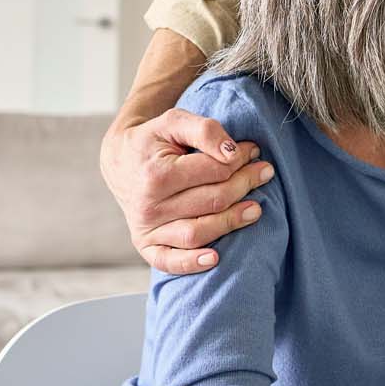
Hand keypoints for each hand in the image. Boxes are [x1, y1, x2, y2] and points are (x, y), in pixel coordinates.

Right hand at [100, 110, 274, 274]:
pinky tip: (215, 258)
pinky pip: (169, 261)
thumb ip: (204, 130)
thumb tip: (232, 152)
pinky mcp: (145, 245)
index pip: (212, 171)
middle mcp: (149, 206)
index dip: (239, 160)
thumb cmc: (153, 141)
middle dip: (244, 185)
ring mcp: (147, 228)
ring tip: (256, 208)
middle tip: (264, 172)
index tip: (253, 151)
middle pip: (211, 201)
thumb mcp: (174, 122)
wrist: (120, 161)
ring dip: (231, 222)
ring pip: (197, 232)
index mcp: (156, 175)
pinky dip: (191, 263)